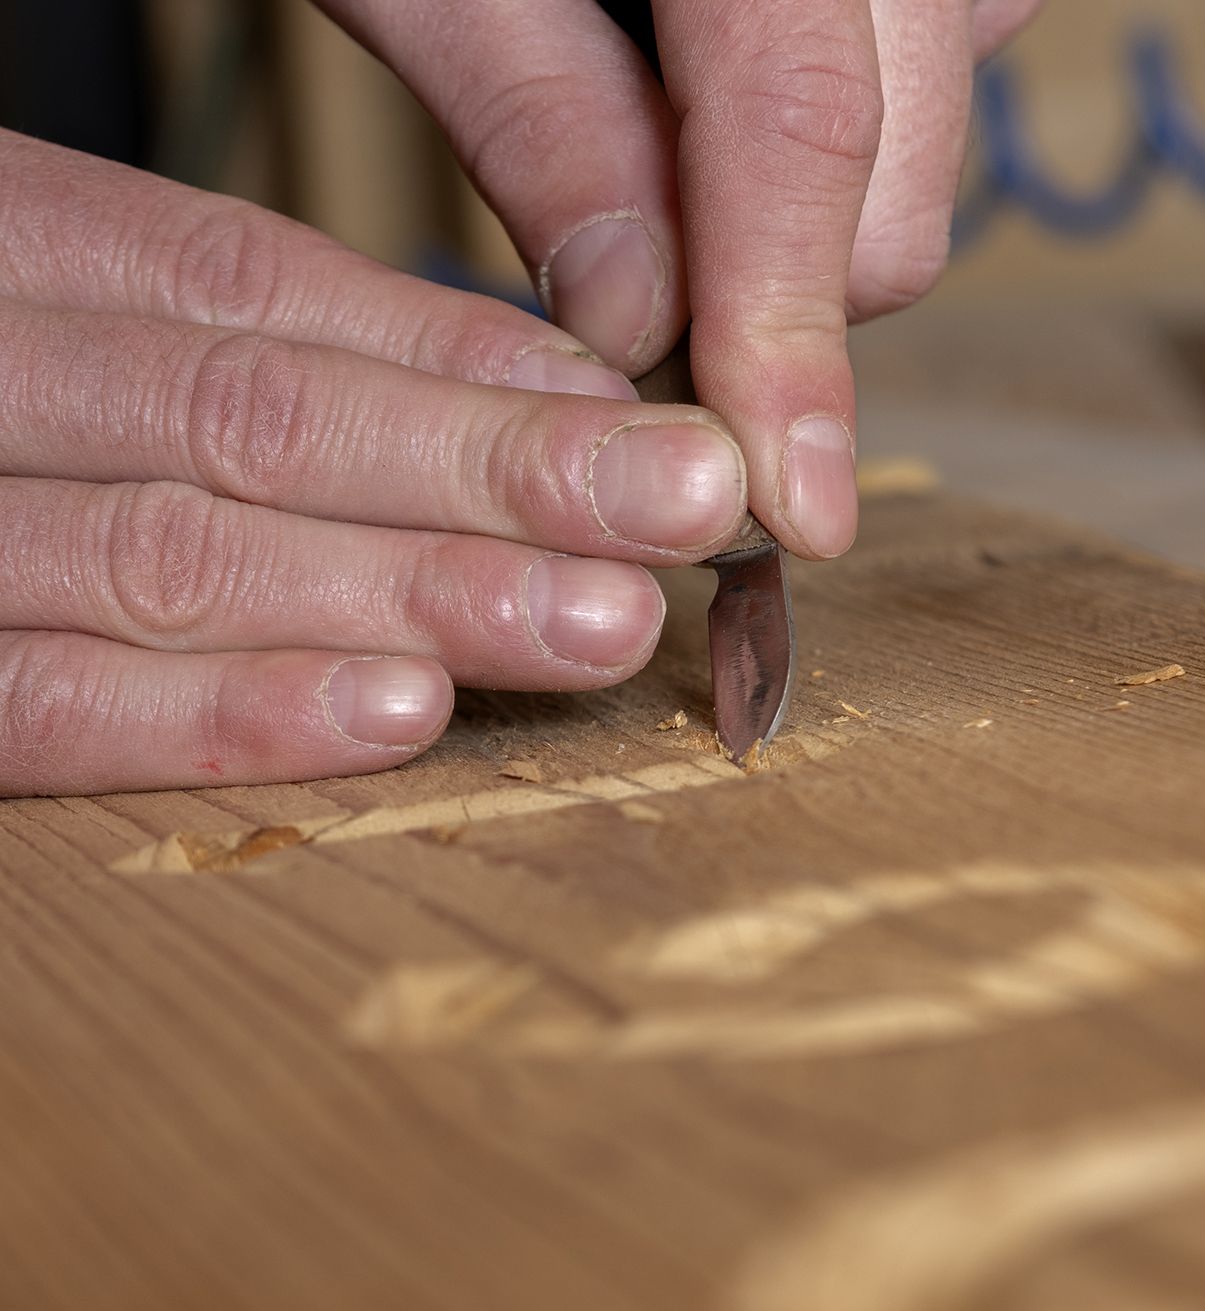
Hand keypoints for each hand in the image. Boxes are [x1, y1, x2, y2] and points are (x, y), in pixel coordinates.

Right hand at [0, 131, 747, 795]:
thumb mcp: (63, 296)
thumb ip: (243, 334)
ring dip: (407, 591)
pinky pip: (34, 704)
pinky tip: (392, 714)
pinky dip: (216, 713)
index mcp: (1, 245)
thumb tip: (510, 391)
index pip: (261, 293)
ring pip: (174, 556)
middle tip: (680, 511)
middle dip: (486, 474)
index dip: (463, 364)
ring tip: (596, 619)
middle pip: (249, 417)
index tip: (637, 416)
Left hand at [320, 0, 1039, 558]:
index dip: (790, 346)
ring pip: (934, 155)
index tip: (792, 505)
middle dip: (785, 303)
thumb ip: (540, 119)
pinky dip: (846, 148)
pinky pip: (939, 85)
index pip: (803, 138)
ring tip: (683, 179)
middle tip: (650, 315)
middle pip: (903, 193)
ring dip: (815, 228)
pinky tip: (736, 110)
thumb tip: (644, 323)